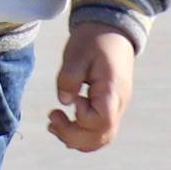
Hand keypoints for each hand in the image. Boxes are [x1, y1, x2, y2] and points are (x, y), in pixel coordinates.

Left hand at [48, 24, 137, 152]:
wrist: (112, 31)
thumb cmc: (94, 39)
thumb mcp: (77, 51)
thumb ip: (69, 76)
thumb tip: (64, 101)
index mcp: (112, 90)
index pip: (102, 121)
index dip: (82, 118)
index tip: (73, 99)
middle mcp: (119, 103)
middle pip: (102, 137)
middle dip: (73, 136)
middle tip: (52, 118)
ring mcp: (116, 107)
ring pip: (101, 138)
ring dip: (76, 138)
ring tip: (54, 124)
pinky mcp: (109, 107)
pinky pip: (99, 130)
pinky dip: (81, 133)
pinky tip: (64, 123)